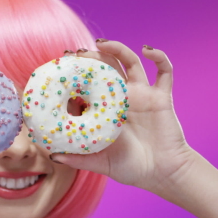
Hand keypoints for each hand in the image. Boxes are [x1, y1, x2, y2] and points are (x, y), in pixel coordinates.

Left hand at [50, 40, 198, 195]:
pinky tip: (147, 50)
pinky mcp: (162, 96)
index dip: (76, 75)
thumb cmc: (132, 168)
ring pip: (130, 62)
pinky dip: (159, 57)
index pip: (88, 86)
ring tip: (102, 43)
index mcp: (107, 109)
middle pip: (107, 67)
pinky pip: (164, 71)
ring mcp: (143, 94)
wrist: (163, 173)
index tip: (61, 67)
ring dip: (117, 49)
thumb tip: (52, 155)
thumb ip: (79, 158)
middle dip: (92, 57)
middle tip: (77, 53)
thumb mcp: (101, 162)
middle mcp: (123, 97)